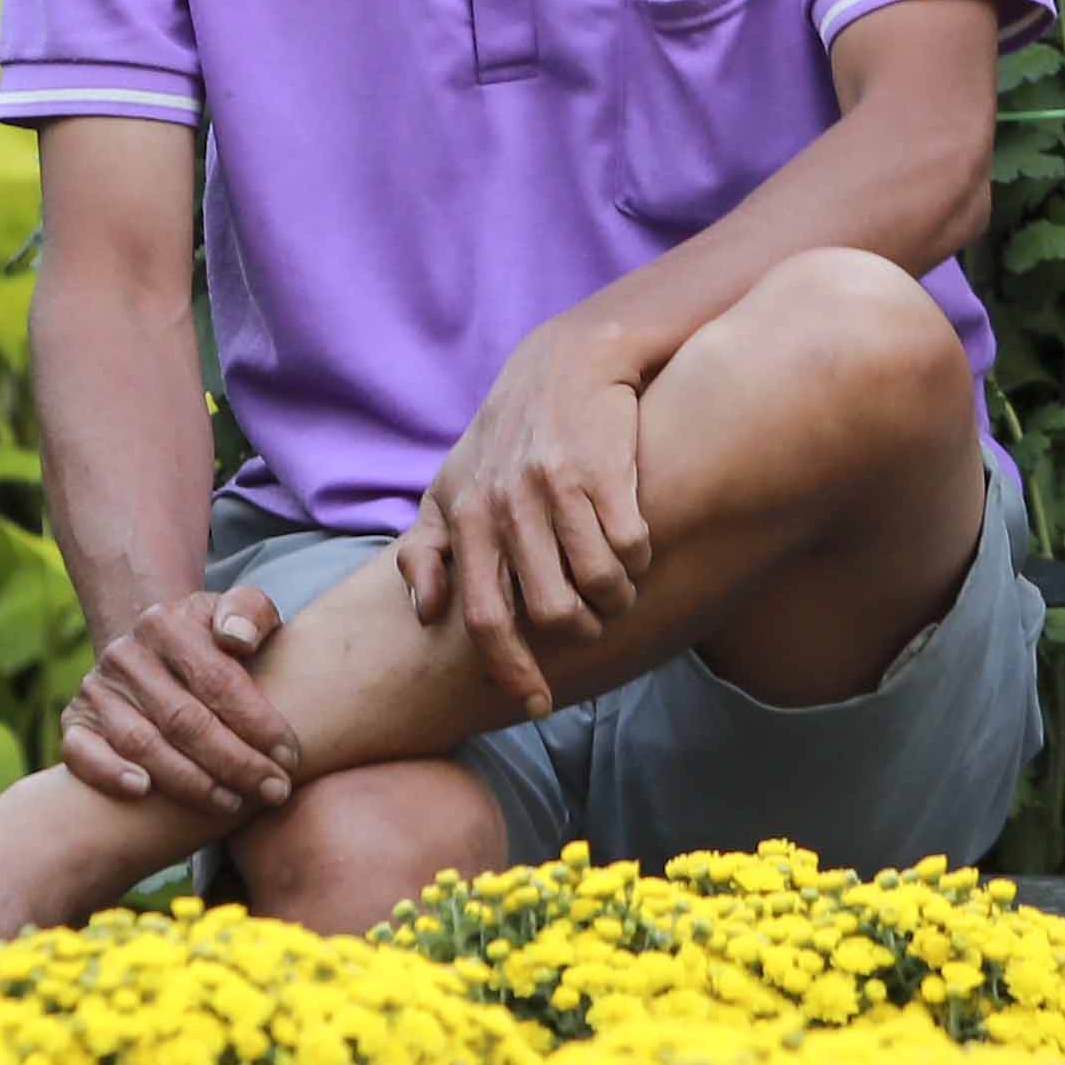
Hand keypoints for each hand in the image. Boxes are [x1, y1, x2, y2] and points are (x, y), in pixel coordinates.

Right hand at [62, 585, 298, 818]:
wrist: (153, 655)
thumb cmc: (213, 644)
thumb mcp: (236, 613)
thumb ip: (248, 612)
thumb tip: (236, 639)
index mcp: (166, 623)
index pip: (218, 680)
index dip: (259, 724)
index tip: (291, 758)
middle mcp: (125, 654)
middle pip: (185, 720)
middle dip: (236, 763)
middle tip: (275, 791)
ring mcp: (96, 690)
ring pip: (143, 744)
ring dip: (191, 782)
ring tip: (233, 804)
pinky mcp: (75, 722)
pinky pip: (82, 753)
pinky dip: (109, 774)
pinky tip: (144, 793)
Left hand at [391, 329, 649, 717]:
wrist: (569, 360)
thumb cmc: (507, 433)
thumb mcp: (450, 482)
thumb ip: (425, 548)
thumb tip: (425, 612)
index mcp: (465, 516)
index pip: (482, 618)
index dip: (511, 670)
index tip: (536, 704)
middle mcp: (505, 505)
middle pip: (549, 612)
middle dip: (578, 632)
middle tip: (590, 624)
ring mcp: (556, 487)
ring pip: (599, 586)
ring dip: (616, 599)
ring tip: (617, 587)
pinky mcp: (604, 470)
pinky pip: (631, 546)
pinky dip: (639, 559)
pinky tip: (636, 544)